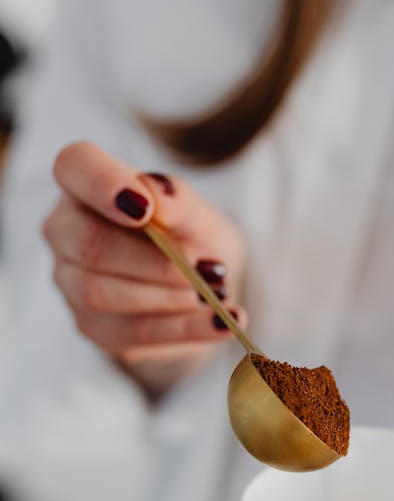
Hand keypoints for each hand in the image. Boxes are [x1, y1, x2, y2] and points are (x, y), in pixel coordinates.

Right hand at [43, 141, 246, 397]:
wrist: (201, 285)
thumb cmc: (189, 235)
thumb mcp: (197, 214)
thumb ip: (178, 201)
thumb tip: (159, 198)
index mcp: (84, 181)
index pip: (74, 167)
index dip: (103, 185)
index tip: (146, 209)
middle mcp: (65, 230)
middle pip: (91, 244)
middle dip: (157, 262)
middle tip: (210, 270)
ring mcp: (70, 282)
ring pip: (102, 294)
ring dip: (170, 298)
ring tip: (218, 297)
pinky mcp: (91, 326)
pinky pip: (130, 333)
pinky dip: (183, 330)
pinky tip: (220, 325)